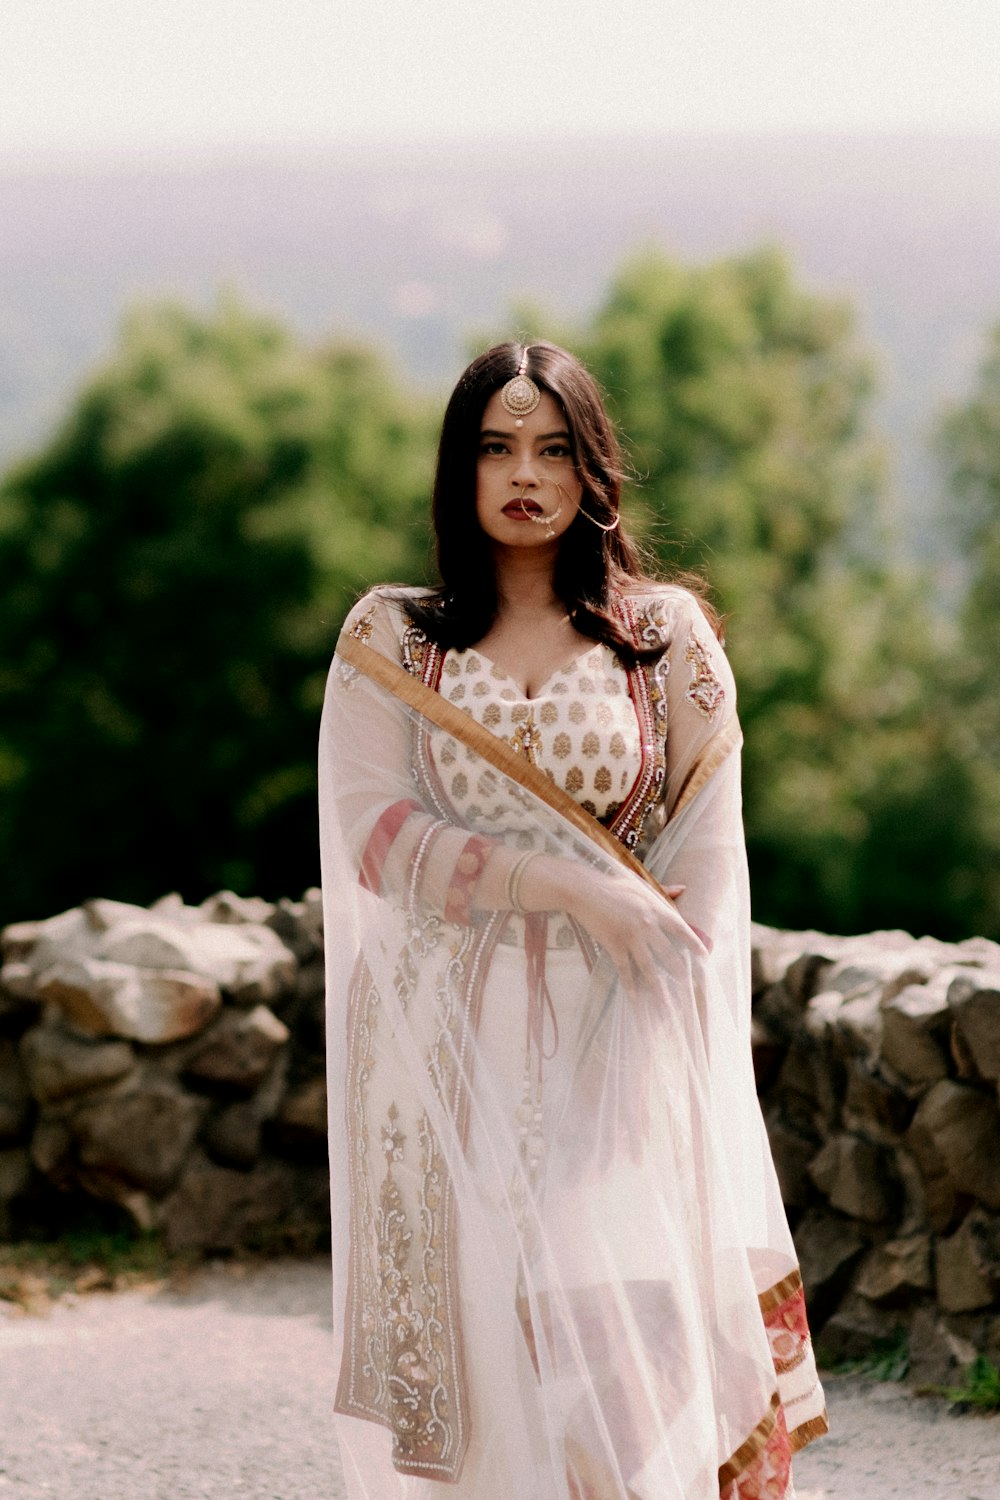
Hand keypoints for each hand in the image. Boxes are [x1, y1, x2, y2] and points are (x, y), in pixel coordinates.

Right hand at [552, 863, 706, 998]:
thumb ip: (664, 889)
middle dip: (680, 974)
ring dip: (658, 989)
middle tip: (691, 990)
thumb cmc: (613, 885)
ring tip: (667, 1006)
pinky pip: (625, 969)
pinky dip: (630, 985)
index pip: (681, 929)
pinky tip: (636, 999)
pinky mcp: (614, 945)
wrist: (585, 890)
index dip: (693, 944)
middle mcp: (647, 925)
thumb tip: (683, 888)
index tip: (704, 957)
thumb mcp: (640, 883)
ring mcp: (631, 937)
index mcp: (655, 909)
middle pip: (668, 955)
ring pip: (649, 968)